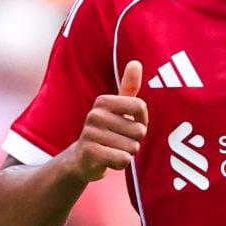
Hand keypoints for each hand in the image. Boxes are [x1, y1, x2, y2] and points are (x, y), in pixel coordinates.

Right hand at [69, 60, 147, 181]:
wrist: (83, 159)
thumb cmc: (108, 131)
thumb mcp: (118, 108)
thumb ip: (129, 87)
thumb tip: (136, 62)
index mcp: (104, 101)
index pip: (141, 107)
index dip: (142, 120)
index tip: (130, 123)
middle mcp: (95, 115)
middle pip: (139, 130)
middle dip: (135, 140)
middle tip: (119, 141)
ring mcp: (90, 134)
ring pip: (132, 147)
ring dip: (128, 152)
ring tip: (113, 149)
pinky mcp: (90, 153)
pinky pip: (123, 160)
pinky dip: (121, 163)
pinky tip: (109, 160)